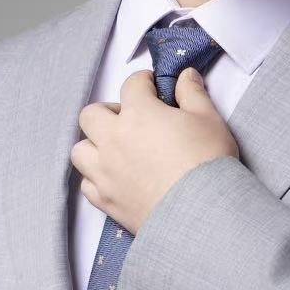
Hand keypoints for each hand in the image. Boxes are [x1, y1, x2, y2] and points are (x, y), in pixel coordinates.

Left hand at [71, 67, 238, 235]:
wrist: (202, 213)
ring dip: (94, 145)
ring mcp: (105, 171)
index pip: (131, 85)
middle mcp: (113, 139)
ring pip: (80, 150)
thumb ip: (193, 93)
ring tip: (115, 150)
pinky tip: (114, 179)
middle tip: (130, 119)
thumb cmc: (208, 163)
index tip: (152, 87)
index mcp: (138, 113)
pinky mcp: (106, 200)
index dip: (143, 82)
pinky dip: (96, 179)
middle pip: (91, 114)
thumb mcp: (209, 120)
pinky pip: (87, 185)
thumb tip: (185, 76)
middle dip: (108, 112)